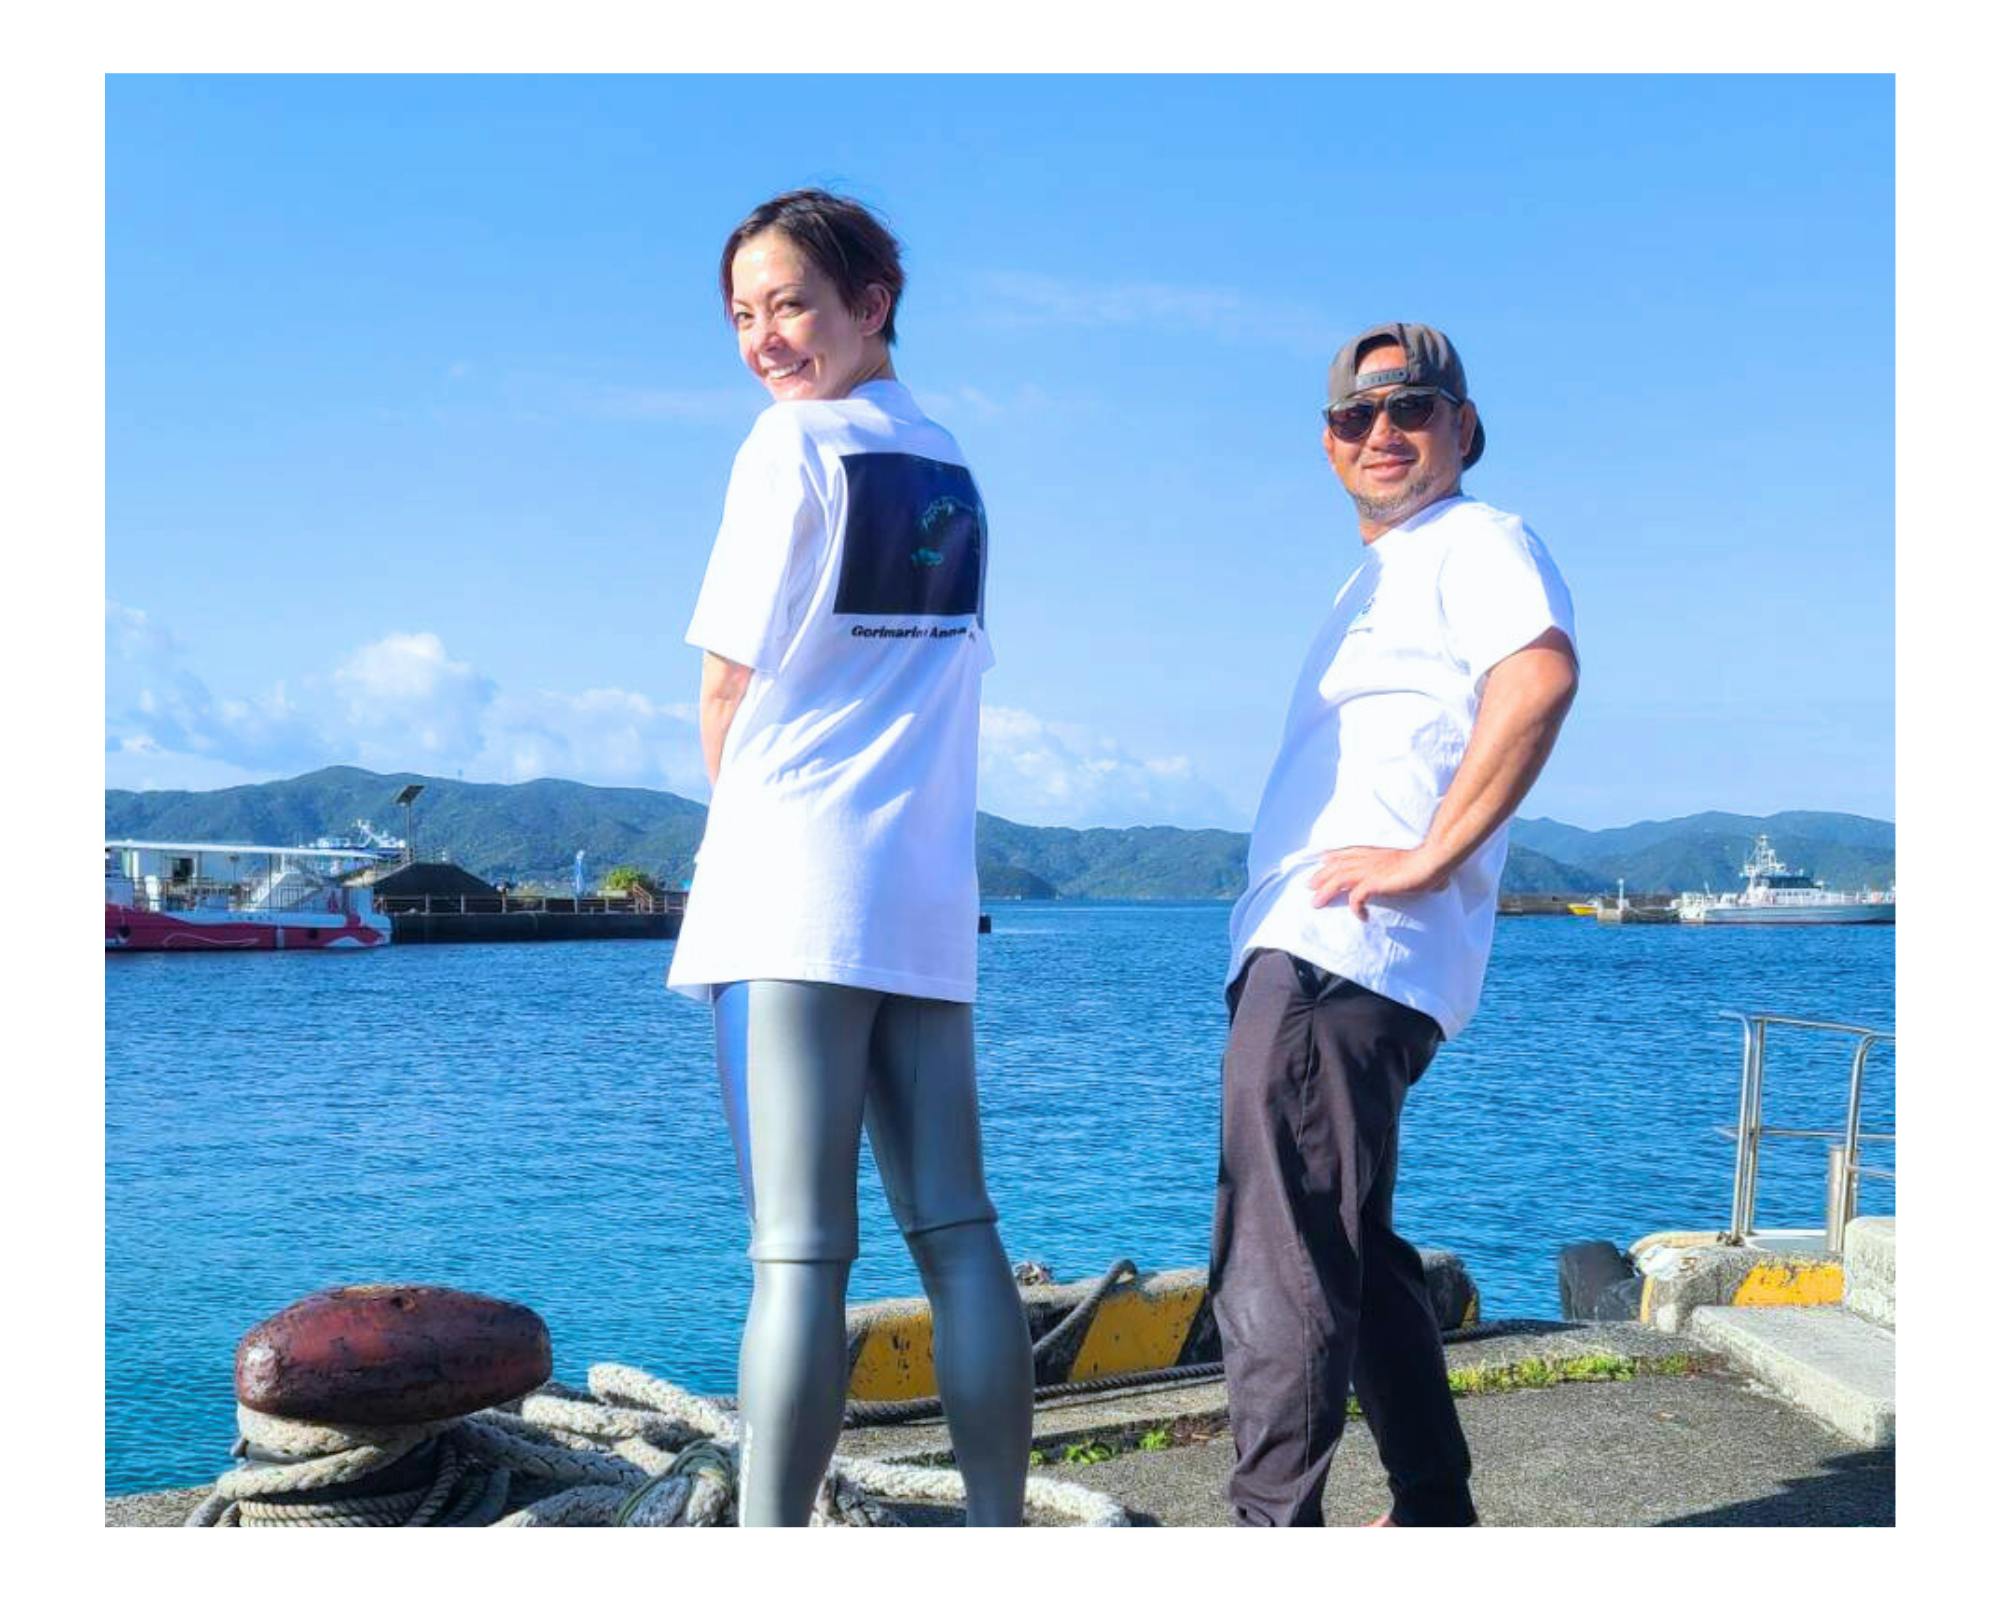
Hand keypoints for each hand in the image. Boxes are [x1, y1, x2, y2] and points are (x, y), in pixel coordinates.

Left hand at [1307, 846, 1446, 917]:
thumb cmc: (1424, 863)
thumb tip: (1401, 875)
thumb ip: (1396, 867)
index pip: (1347, 853)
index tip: (1321, 862)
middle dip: (1321, 876)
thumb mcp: (1403, 862)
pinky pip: (1357, 897)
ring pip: (1339, 879)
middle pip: (1337, 866)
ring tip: (1316, 904)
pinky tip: (1362, 917)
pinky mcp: (1375, 883)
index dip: (1332, 857)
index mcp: (1374, 853)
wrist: (1431, 861)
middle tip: (1309, 887)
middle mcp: (1368, 859)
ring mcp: (1370, 870)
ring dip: (1326, 892)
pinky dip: (1356, 908)